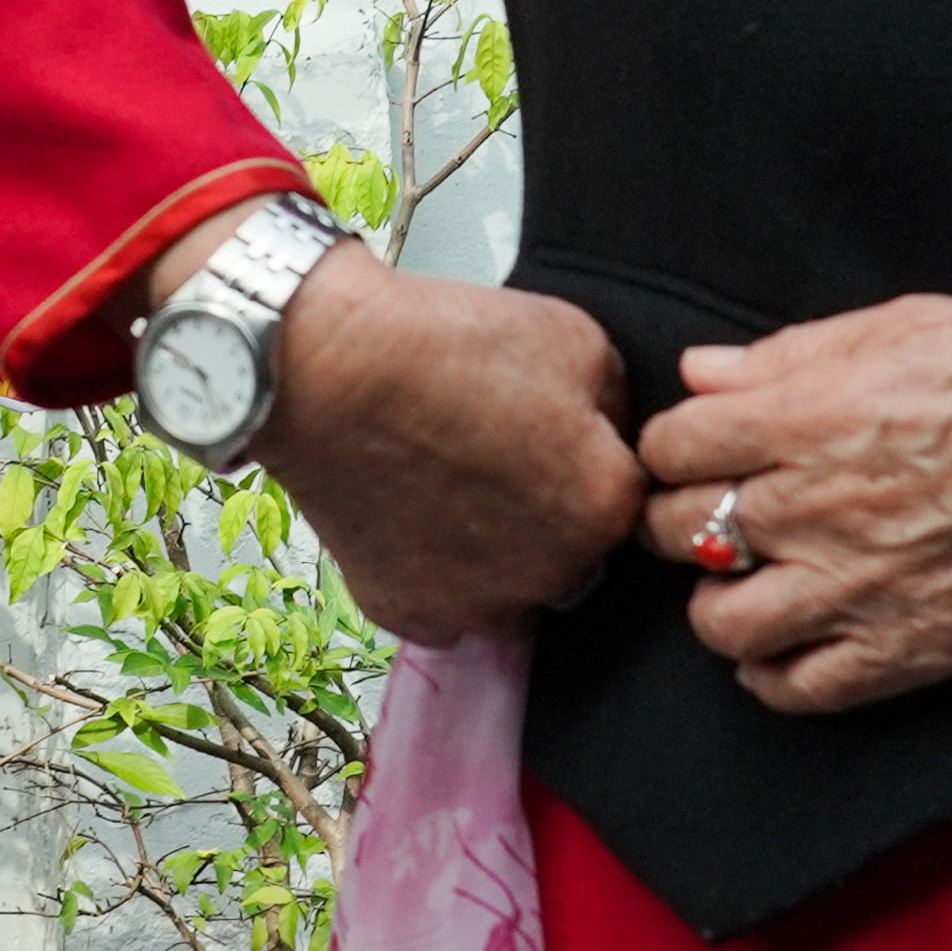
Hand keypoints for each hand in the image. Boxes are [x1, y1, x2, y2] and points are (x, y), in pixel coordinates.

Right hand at [222, 232, 641, 644]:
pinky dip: (431, 571)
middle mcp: (552, 575)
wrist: (323, 366)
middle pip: (572, 555)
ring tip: (446, 483)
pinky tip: (410, 513)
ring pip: (509, 591)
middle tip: (491, 454)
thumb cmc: (439, 344)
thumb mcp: (573, 336)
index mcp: (604, 506)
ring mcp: (477, 605)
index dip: (585, 459)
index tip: (547, 435)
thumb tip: (612, 430)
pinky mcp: (407, 613)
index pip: (628, 500)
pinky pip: (441, 607)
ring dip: (493, 554)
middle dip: (545, 514)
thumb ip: (616, 401)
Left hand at [631, 294, 951, 713]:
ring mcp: (860, 588)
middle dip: (680, 519)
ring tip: (753, 581)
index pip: (670, 445)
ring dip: (720, 603)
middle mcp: (818, 506)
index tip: (700, 449)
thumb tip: (701, 375)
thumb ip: (792, 355)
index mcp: (810, 417)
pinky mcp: (909, 653)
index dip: (675, 445)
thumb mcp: (908, 328)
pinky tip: (789, 643)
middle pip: (677, 532)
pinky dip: (774, 673)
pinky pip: (797, 688)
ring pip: (720, 623)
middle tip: (716, 512)